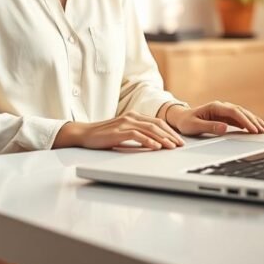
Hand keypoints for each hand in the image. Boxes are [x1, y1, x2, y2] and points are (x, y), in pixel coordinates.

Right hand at [54, 111, 184, 149]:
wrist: (84, 134)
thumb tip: (154, 143)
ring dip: (163, 138)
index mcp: (134, 116)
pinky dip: (148, 141)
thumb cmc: (103, 135)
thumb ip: (138, 134)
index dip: (170, 131)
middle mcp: (132, 116)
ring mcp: (125, 123)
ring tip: (171, 147)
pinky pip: (137, 135)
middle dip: (170, 135)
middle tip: (180, 145)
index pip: (157, 122)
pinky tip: (156, 146)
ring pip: (149, 129)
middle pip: (157, 124)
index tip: (178, 140)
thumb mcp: (124, 133)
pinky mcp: (118, 131)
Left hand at [165, 101, 263, 135]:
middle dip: (254, 121)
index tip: (253, 129)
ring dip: (255, 121)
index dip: (245, 121)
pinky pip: (240, 118)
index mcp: (215, 107)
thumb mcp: (194, 126)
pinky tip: (257, 127)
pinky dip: (250, 122)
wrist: (181, 117)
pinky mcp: (225, 116)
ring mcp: (224, 111)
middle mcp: (221, 106)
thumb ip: (209, 126)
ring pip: (243, 114)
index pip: (234, 112)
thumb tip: (224, 128)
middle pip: (242, 112)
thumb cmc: (186, 121)